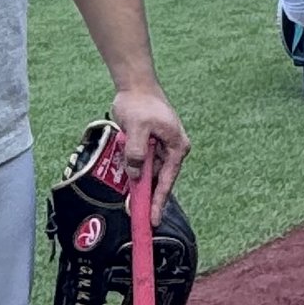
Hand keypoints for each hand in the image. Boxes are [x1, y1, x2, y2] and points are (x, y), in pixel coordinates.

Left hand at [112, 77, 189, 216]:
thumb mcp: (137, 129)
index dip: (158, 201)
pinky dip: (134, 166)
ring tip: (129, 170)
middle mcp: (173, 150)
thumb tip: (135, 174)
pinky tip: (127, 160)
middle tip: (136, 212)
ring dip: (137, 175)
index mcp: (176, 146)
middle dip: (145, 193)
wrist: (135, 85)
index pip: (166, 180)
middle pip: (158, 180)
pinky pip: (142, 162)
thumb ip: (136, 153)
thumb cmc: (140, 103)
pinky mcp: (151, 145)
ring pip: (148, 172)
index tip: (153, 219)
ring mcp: (162, 148)